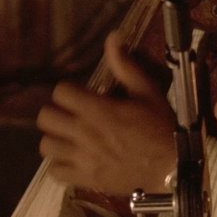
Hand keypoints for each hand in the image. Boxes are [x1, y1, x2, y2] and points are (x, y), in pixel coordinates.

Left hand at [36, 33, 176, 193]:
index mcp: (98, 109)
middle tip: (71, 114)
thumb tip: (113, 36)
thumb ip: (125, 66)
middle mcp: (83, 132)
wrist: (170, 166)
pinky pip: (54, 171)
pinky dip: (60, 164)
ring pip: (46, 145)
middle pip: (46, 118)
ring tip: (70, 137)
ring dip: (56, 138)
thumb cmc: (160, 126)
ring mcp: (81, 158)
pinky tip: (73, 158)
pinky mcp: (83, 179)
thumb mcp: (147, 92)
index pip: (60, 92)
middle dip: (57, 112)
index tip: (80, 94)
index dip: (68, 90)